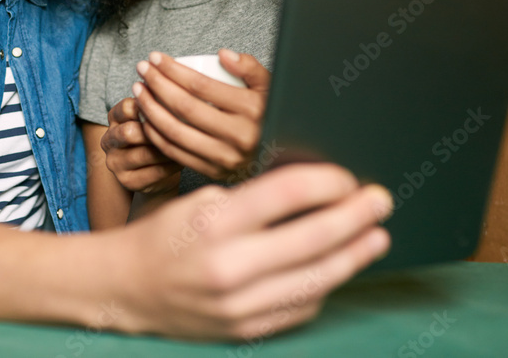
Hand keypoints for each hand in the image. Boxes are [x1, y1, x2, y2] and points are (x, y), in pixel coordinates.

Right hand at [101, 97, 181, 193]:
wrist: (158, 172)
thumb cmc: (159, 135)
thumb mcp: (155, 117)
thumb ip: (158, 104)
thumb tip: (175, 92)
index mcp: (114, 117)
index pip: (128, 107)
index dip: (152, 107)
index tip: (172, 109)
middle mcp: (108, 139)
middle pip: (130, 132)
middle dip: (156, 131)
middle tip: (180, 129)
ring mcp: (115, 162)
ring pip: (145, 154)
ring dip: (168, 149)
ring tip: (185, 145)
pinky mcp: (127, 182)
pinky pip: (154, 172)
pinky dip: (172, 165)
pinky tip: (182, 159)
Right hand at [116, 164, 392, 339]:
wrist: (126, 288)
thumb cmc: (165, 235)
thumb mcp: (202, 200)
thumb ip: (255, 199)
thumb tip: (315, 192)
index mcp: (214, 221)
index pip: (288, 193)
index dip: (328, 182)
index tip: (347, 176)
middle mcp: (228, 265)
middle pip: (314, 237)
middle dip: (356, 216)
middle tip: (381, 200)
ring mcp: (239, 305)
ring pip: (317, 279)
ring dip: (354, 255)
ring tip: (376, 237)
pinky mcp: (246, 330)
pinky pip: (301, 308)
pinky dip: (323, 285)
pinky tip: (336, 267)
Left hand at [133, 49, 268, 180]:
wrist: (282, 158)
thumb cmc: (270, 115)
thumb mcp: (270, 88)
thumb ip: (250, 68)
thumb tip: (223, 55)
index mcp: (253, 109)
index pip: (201, 85)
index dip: (173, 70)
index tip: (155, 58)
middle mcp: (239, 135)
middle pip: (184, 107)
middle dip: (156, 85)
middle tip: (141, 70)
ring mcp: (225, 157)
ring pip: (175, 131)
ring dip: (150, 110)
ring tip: (139, 92)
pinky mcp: (214, 172)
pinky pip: (176, 152)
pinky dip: (156, 135)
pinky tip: (146, 118)